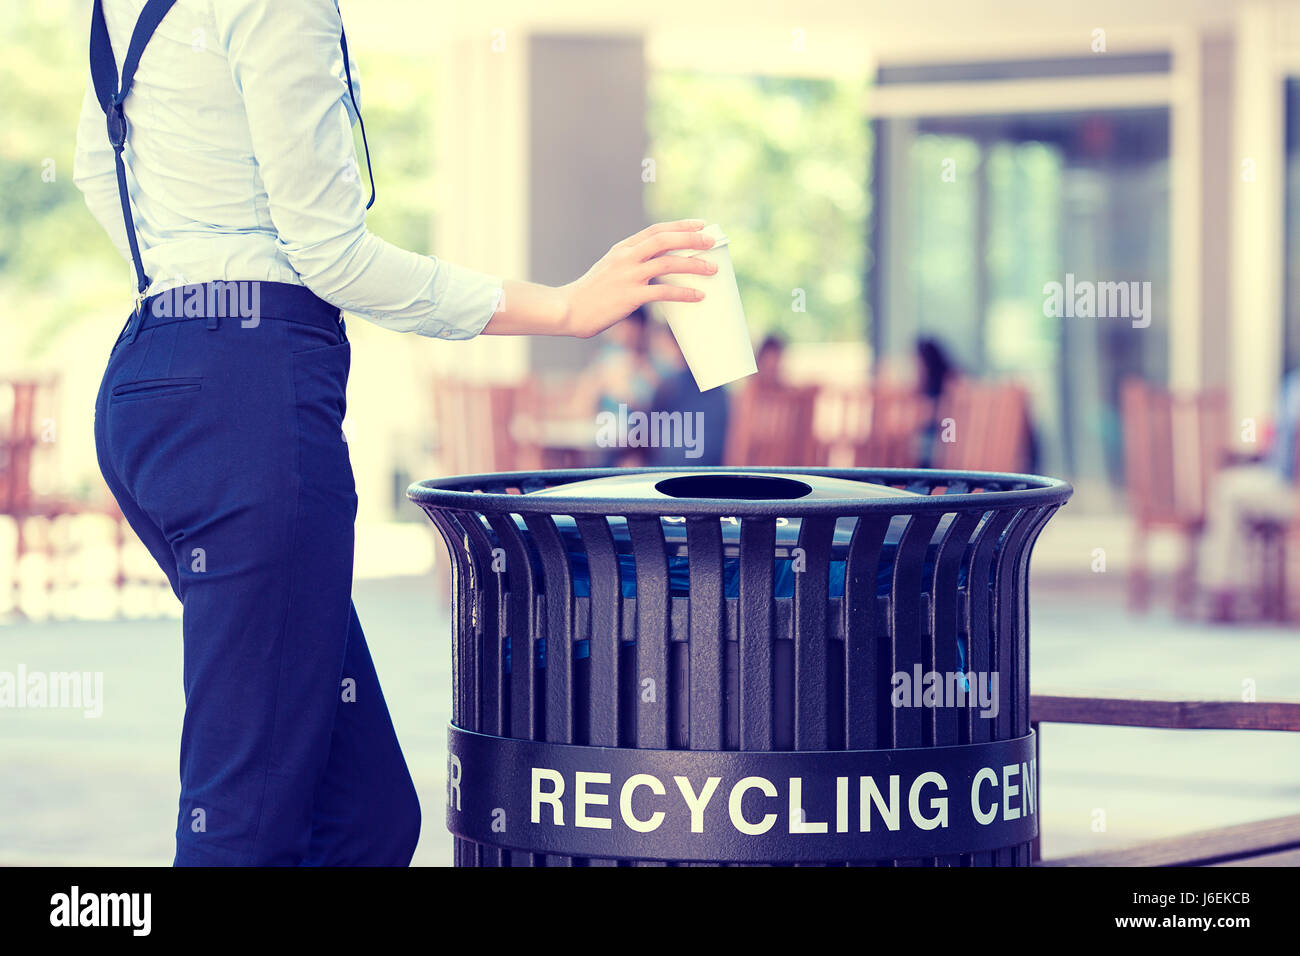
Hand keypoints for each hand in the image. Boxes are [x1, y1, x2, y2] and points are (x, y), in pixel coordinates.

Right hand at [559, 219, 716, 337]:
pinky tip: (698, 296)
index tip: (700, 225)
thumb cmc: (590, 294)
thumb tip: (656, 266)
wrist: (568, 309)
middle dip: (691, 238)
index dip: (680, 226)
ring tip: (712, 270)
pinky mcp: (630, 296)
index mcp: (622, 249)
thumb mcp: (608, 269)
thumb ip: (630, 263)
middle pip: (664, 240)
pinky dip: (684, 293)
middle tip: (712, 241)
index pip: (656, 230)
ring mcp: (628, 276)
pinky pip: (663, 292)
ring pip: (668, 263)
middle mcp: (626, 257)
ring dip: (694, 265)